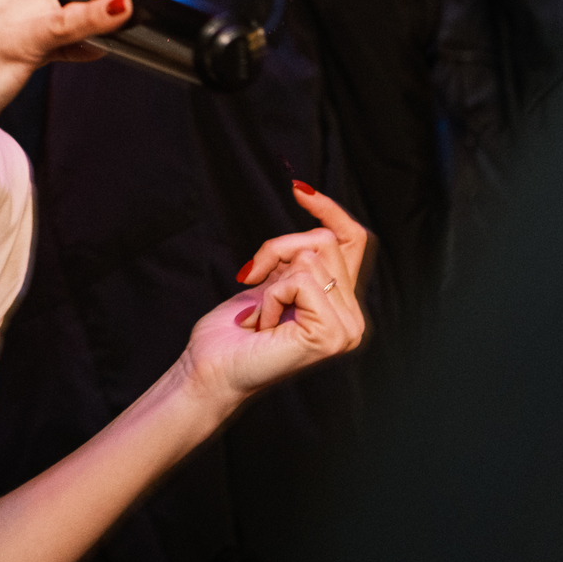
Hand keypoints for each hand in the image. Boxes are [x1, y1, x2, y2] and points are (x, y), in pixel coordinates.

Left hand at [179, 182, 368, 407]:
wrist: (209, 371)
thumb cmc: (230, 335)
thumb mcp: (269, 283)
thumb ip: (299, 262)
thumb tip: (315, 221)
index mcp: (340, 305)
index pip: (353, 242)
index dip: (330, 210)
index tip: (299, 189)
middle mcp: (352, 319)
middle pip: (325, 241)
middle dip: (278, 249)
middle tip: (252, 280)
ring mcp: (347, 329)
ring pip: (312, 257)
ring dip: (272, 278)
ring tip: (259, 314)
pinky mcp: (331, 334)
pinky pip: (301, 280)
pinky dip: (271, 296)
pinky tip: (263, 324)